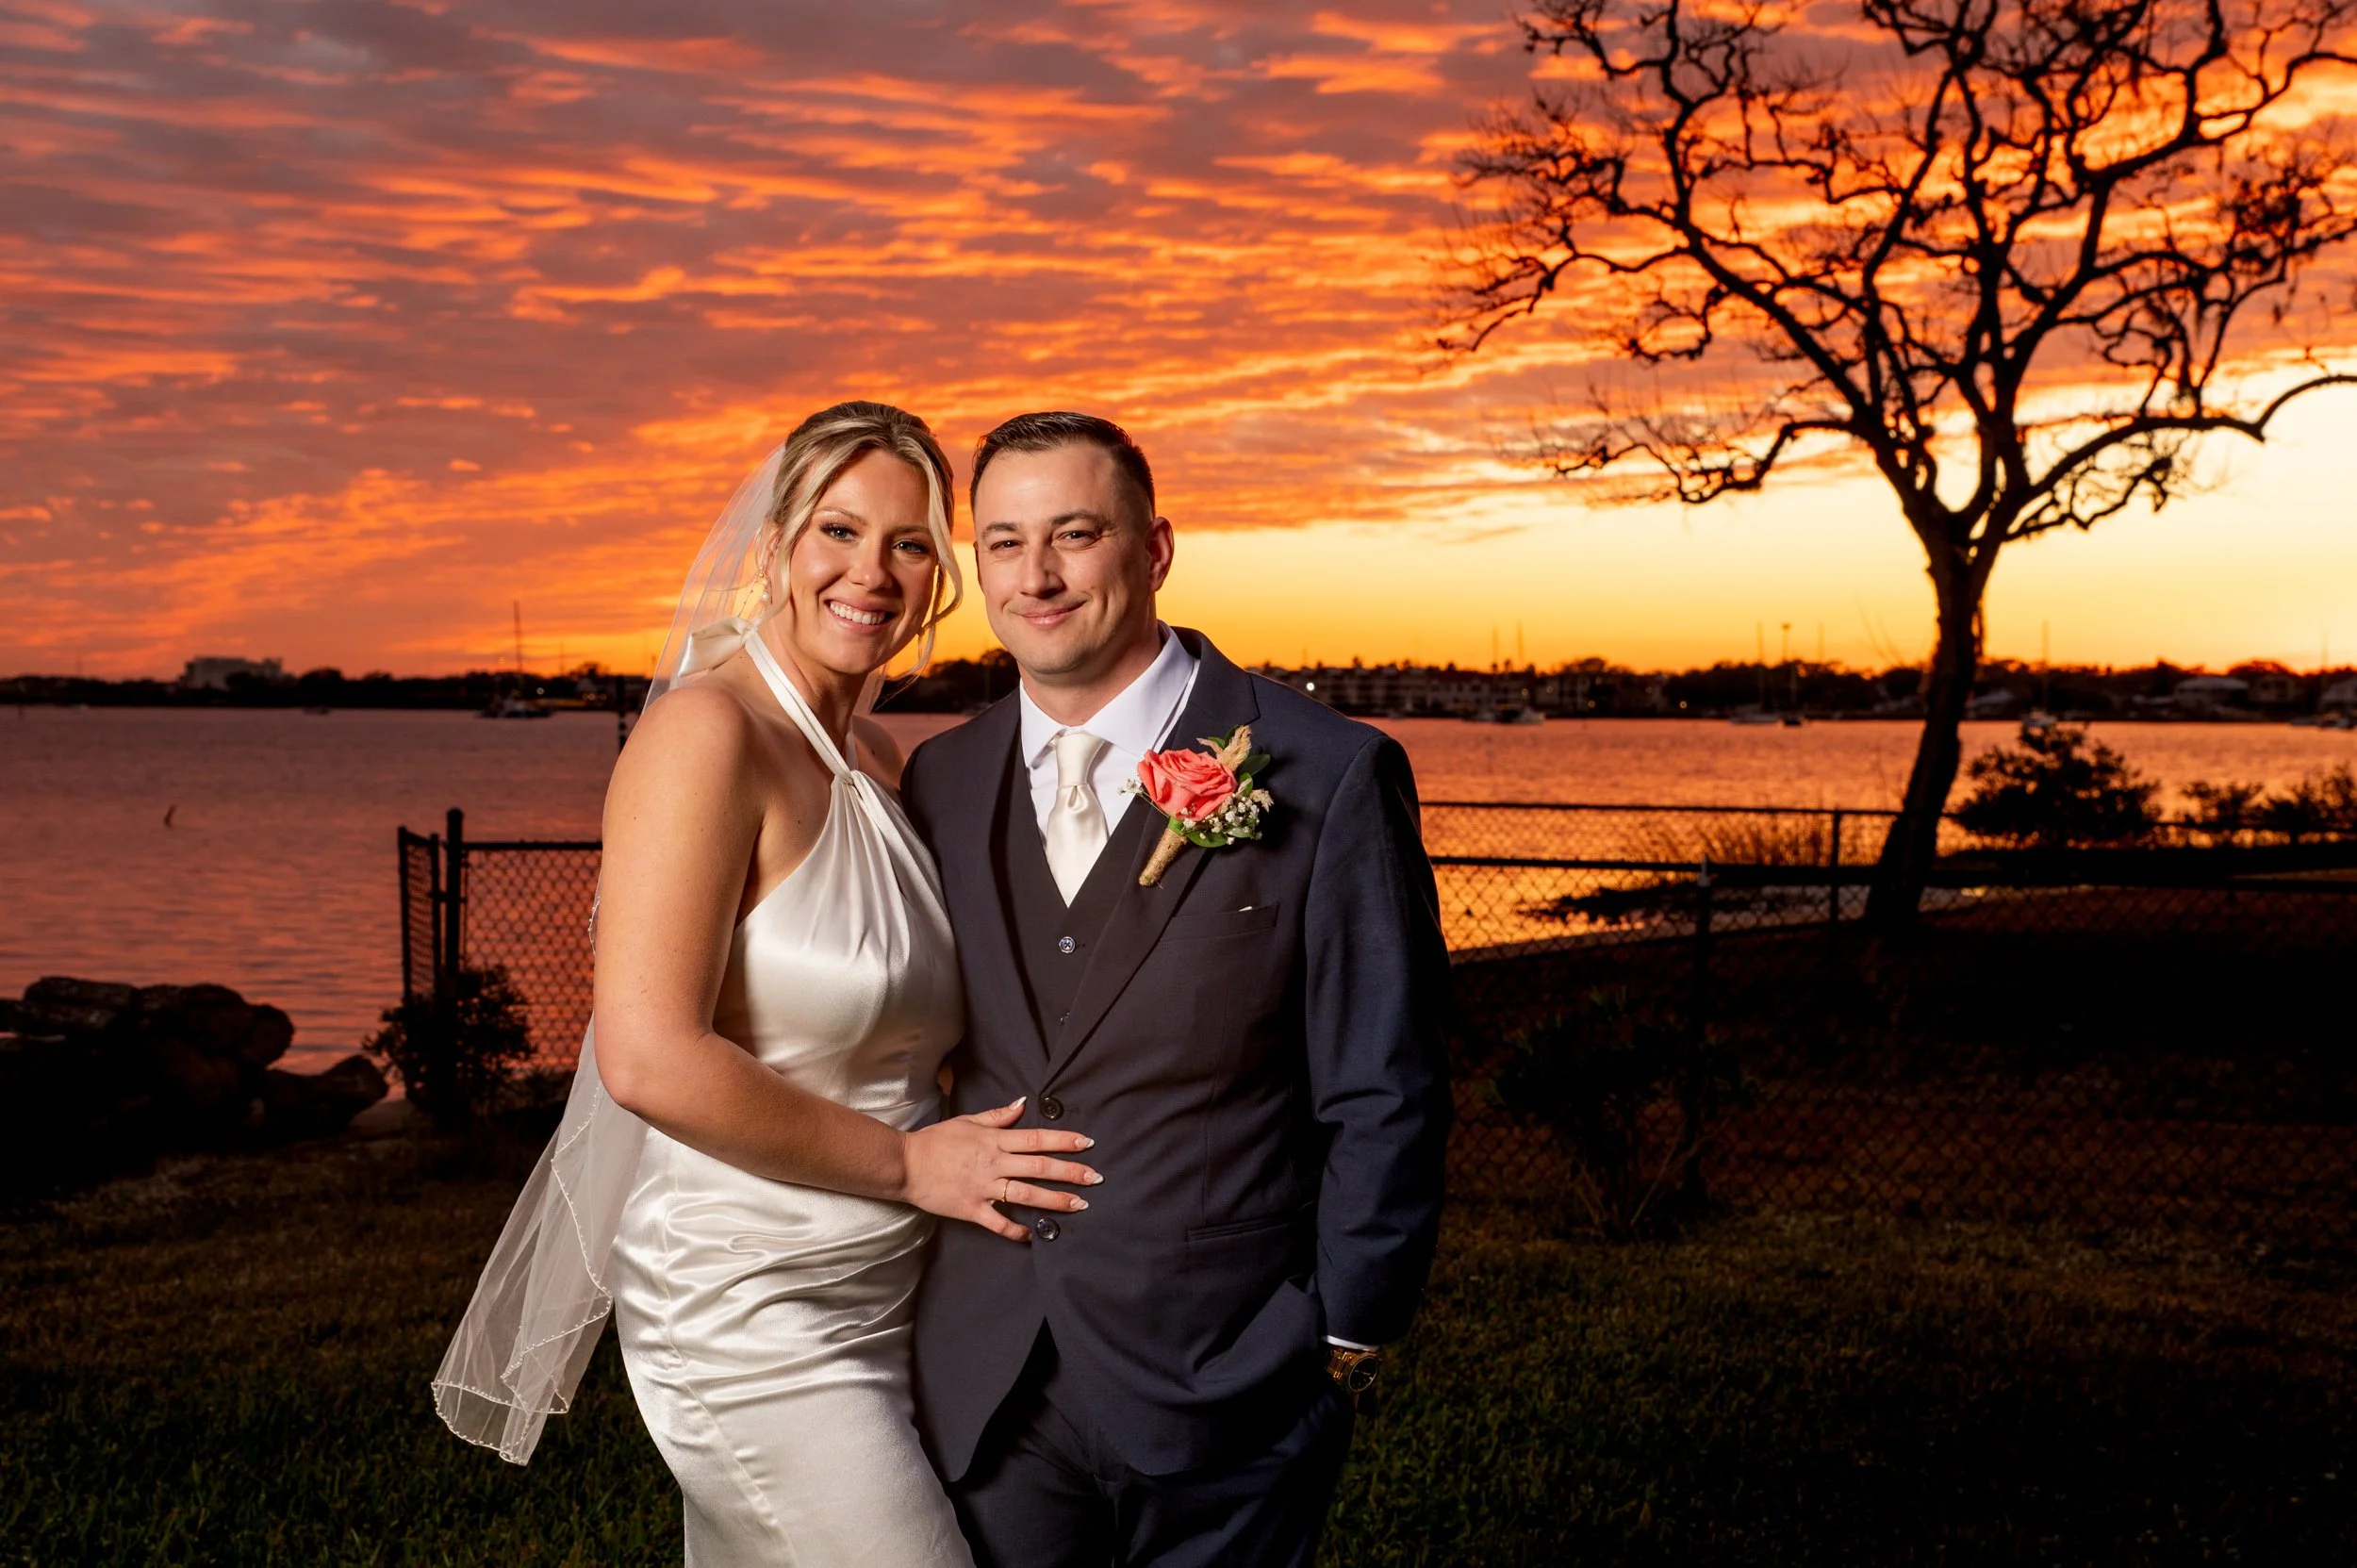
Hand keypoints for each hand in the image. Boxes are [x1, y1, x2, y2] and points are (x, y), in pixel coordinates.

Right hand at [900, 1097, 1099, 1241]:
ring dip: (1054, 1200)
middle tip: (1096, 1178)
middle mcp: (993, 1163)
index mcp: (994, 1141)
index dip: (1064, 1140)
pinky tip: (1035, 1234)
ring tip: (1078, 1205)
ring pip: (1026, 1194)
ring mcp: (983, 1188)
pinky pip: (998, 1222)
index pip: (1036, 1139)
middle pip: (1039, 1167)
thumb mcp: (967, 1121)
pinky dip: (1017, 1230)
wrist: (905, 1164)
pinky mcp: (971, 1209)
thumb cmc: (936, 1141)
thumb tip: (1022, 1104)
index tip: (1088, 1143)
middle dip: (1070, 1172)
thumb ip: (998, 1116)